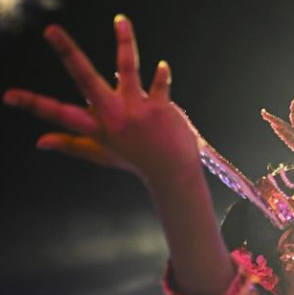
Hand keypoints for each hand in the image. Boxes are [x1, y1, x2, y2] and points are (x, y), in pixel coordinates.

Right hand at [3, 15, 200, 186]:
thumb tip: (40, 142)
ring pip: (128, 69)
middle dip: (69, 53)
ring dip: (124, 42)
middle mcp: (114, 116)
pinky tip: (162, 66)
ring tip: (120, 20)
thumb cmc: (135, 160)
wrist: (172, 171)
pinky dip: (161, 75)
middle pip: (86, 78)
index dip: (33, 104)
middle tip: (51, 30)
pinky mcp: (160, 107)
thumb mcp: (100, 154)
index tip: (9, 96)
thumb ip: (70, 144)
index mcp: (96, 127)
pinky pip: (160, 85)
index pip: (58, 113)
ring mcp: (137, 109)